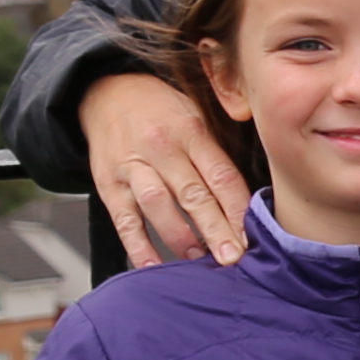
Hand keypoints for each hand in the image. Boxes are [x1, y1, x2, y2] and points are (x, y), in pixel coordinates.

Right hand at [75, 69, 253, 268]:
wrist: (106, 93)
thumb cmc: (162, 112)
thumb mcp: (197, 115)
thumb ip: (220, 152)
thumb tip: (253, 196)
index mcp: (191, 132)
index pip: (221, 175)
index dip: (238, 208)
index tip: (253, 236)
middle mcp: (161, 149)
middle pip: (192, 194)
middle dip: (215, 229)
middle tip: (232, 257)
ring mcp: (132, 166)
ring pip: (157, 205)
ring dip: (180, 237)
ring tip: (199, 260)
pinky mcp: (108, 183)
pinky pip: (123, 218)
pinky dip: (137, 245)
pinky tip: (152, 266)